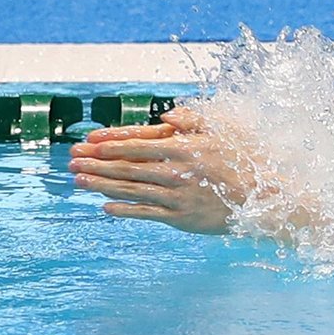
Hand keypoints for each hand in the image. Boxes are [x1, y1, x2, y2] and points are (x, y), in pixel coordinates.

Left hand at [68, 108, 252, 234]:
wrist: (262, 198)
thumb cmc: (244, 161)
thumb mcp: (223, 132)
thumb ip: (194, 121)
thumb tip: (167, 117)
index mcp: (184, 148)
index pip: (139, 144)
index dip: (111, 143)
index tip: (89, 142)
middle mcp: (176, 171)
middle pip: (127, 167)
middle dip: (96, 164)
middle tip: (71, 161)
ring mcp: (176, 196)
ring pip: (131, 189)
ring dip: (101, 185)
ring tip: (79, 181)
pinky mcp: (180, 217)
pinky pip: (145, 212)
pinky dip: (124, 210)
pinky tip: (105, 207)